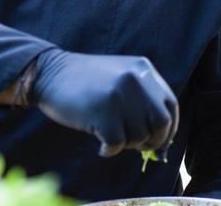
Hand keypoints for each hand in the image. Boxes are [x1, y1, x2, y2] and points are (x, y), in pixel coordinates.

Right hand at [28, 48, 178, 156]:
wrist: (49, 73)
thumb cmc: (85, 82)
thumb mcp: (120, 77)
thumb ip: (142, 98)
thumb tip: (162, 142)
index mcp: (143, 69)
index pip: (171, 105)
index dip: (169, 128)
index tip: (159, 141)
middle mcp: (135, 79)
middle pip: (162, 123)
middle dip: (153, 141)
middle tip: (136, 146)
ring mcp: (120, 95)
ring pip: (140, 136)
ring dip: (127, 145)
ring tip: (110, 137)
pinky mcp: (103, 112)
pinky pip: (117, 145)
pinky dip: (109, 151)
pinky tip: (100, 145)